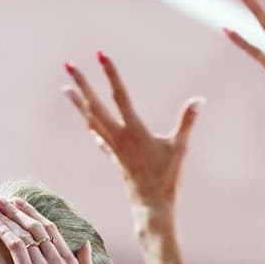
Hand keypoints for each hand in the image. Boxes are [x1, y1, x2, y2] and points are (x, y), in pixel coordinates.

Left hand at [0, 198, 93, 263]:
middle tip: (8, 200)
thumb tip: (85, 245)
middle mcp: (59, 261)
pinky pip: (16, 246)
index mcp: (72, 263)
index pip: (53, 232)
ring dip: (10, 217)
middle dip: (21, 210)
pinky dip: (5, 232)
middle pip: (38, 227)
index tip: (25, 208)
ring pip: (25, 233)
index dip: (37, 217)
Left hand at [64, 52, 202, 213]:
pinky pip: (99, 138)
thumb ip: (187, 122)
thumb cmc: (168, 178)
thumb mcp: (180, 148)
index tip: (101, 56)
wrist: (151, 207)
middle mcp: (118, 137)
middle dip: (82, 84)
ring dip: (78, 102)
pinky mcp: (115, 158)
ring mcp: (114, 148)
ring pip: (91, 119)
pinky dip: (92, 126)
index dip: (111, 74)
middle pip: (95, 105)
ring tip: (65, 88)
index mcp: (134, 130)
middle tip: (68, 65)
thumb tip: (199, 100)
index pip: (120, 96)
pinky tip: (87, 122)